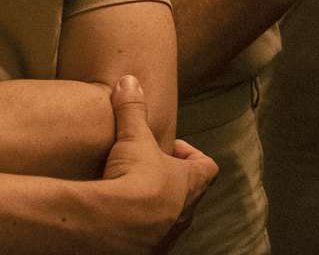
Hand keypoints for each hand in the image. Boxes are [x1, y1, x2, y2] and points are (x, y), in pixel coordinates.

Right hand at [93, 75, 217, 253]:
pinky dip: (139, 230)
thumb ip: (132, 109)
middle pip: (189, 194)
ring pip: (171, 219)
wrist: (110, 225)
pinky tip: (119, 219)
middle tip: (148, 171)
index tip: (170, 148)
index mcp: (192, 183)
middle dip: (171, 182)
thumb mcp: (133, 137)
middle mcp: (186, 213)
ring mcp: (168, 236)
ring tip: (131, 196)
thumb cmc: (133, 179)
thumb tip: (129, 81)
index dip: (191, 155)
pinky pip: (149, 240)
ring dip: (157, 207)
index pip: (208, 166)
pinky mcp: (147, 253)